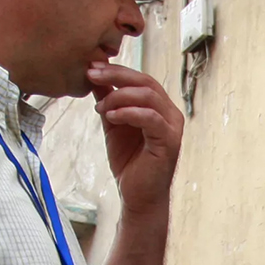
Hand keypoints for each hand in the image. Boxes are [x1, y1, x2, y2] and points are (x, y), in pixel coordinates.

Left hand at [90, 60, 183, 211]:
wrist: (138, 196)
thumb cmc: (129, 162)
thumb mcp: (113, 124)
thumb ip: (109, 101)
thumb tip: (95, 77)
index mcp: (159, 107)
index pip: (140, 79)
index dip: (116, 70)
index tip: (92, 68)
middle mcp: (170, 113)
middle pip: (146, 82)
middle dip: (116, 76)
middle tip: (92, 75)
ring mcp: (172, 127)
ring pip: (149, 96)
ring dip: (120, 96)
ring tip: (101, 107)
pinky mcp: (169, 141)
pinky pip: (150, 118)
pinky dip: (129, 113)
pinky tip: (111, 117)